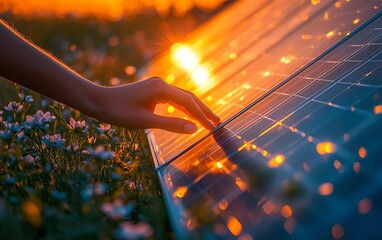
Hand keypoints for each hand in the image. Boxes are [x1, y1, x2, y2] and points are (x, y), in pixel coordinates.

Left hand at [92, 77, 219, 133]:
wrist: (98, 101)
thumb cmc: (118, 112)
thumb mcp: (145, 122)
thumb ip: (171, 125)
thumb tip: (194, 129)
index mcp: (161, 89)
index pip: (188, 103)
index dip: (202, 116)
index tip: (213, 127)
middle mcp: (162, 84)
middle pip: (189, 97)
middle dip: (204, 110)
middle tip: (218, 122)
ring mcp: (157, 85)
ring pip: (182, 97)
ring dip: (195, 109)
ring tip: (208, 120)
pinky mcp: (153, 89)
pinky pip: (174, 98)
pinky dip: (184, 107)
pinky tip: (188, 115)